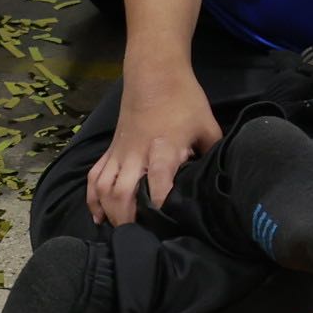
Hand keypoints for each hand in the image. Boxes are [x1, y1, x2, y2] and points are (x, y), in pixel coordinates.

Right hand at [87, 65, 221, 224]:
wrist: (154, 73)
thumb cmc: (184, 99)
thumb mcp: (208, 126)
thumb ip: (212, 154)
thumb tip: (220, 179)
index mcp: (164, 149)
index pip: (158, 184)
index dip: (161, 207)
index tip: (168, 225)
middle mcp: (137, 155)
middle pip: (122, 193)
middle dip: (127, 220)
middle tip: (140, 239)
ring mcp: (120, 153)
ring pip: (104, 188)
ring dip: (108, 212)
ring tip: (120, 232)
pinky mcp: (111, 149)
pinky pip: (95, 176)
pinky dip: (92, 197)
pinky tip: (97, 215)